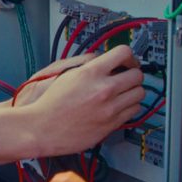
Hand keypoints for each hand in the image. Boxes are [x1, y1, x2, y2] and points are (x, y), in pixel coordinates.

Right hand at [0, 45, 144, 163]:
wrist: (42, 128)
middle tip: (126, 76)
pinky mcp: (111, 124)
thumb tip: (103, 58)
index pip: (124, 53)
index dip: (129, 55)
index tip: (127, 60)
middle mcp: (103, 90)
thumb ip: (87, 63)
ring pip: (139, 94)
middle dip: (133, 74)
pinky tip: (118, 106)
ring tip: (123, 92)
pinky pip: (133, 111)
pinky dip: (129, 107)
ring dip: (133, 91)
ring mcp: (109, 108)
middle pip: (137, 75)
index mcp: (91, 73)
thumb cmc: (49, 103)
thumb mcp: (64, 73)